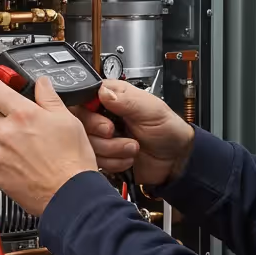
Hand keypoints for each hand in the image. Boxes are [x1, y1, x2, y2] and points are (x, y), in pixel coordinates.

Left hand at [0, 77, 99, 216]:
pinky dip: (7, 163)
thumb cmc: (72, 161)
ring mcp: (0, 155)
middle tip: (26, 128)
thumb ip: (49, 98)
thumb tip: (42, 84)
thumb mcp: (68, 120)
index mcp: (23, 114)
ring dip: (6, 143)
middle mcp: (6, 133)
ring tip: (30, 151)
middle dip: (6, 119)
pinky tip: (26, 165)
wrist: (70, 195)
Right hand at [76, 80, 193, 186]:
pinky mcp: (105, 156)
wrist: (175, 160)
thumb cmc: (168, 129)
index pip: (83, 100)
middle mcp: (103, 116)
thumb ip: (126, 100)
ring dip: (112, 150)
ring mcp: (103, 138)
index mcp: (113, 97)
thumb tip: (102, 91)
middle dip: (102, 135)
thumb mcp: (150, 109)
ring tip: (132, 147)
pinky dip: (114, 163)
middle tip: (116, 133)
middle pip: (80, 125)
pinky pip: (96, 162)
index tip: (106, 122)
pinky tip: (128, 158)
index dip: (89, 113)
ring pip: (87, 146)